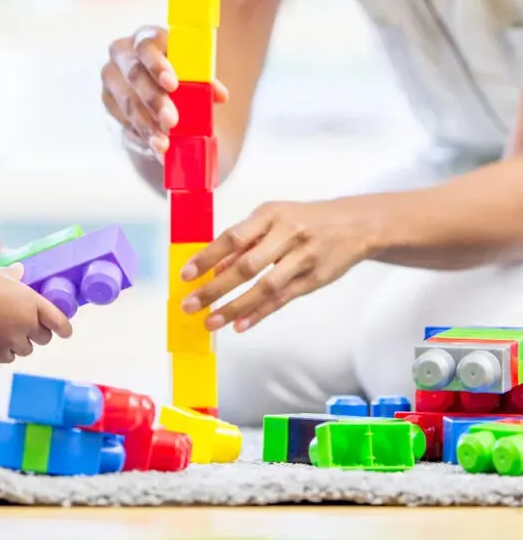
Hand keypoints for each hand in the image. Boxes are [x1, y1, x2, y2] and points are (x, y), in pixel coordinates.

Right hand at [0, 263, 72, 362]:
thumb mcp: (0, 274)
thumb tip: (20, 271)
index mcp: (32, 303)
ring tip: (9, 333)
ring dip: (22, 343)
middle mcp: (26, 324)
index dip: (65, 328)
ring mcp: (12, 341)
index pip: (58, 321)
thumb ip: (15, 276)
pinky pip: (9, 357)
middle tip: (28, 326)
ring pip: (26, 349)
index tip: (66, 331)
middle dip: (38, 333)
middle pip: (44, 338)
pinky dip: (7, 351)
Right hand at [102, 25, 227, 155]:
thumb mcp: (192, 72)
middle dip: (154, 101)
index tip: (173, 85)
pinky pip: (121, 119)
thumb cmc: (179, 72)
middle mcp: (123, 52)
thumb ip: (204, 81)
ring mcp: (112, 76)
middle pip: (135, 75)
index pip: (147, 45)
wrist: (155, 87)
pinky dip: (140, 133)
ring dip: (146, 124)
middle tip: (172, 121)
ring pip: (126, 101)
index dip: (158, 65)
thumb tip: (220, 95)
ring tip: (164, 143)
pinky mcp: (107, 99)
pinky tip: (154, 144)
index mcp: (147, 37)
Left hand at [179, 199, 376, 331]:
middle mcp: (286, 234)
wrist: (353, 225)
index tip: (187, 274)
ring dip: (234, 307)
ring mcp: (302, 259)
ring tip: (211, 322)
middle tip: (191, 305)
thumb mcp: (273, 218)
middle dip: (215, 288)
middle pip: (246, 266)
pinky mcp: (314, 279)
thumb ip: (246, 241)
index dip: (207, 257)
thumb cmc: (304, 219)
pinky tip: (240, 325)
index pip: (232, 237)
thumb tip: (215, 267)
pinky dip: (259, 313)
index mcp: (270, 214)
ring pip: (264, 288)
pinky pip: (282, 299)